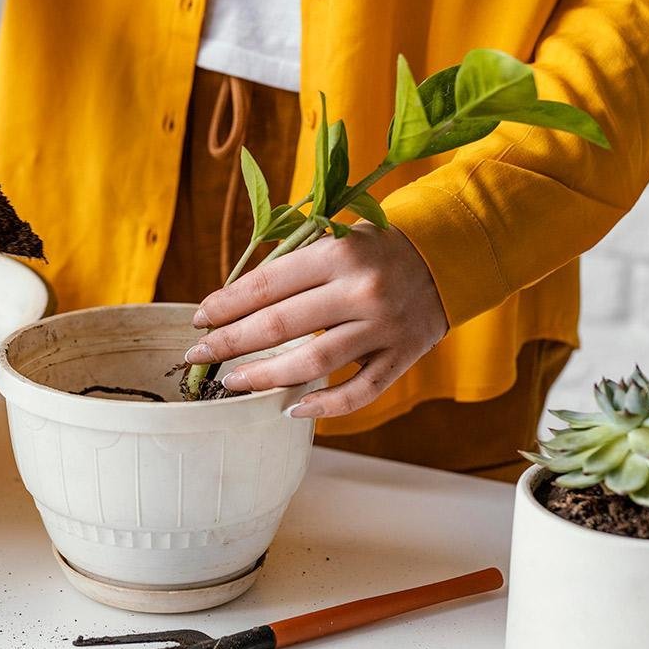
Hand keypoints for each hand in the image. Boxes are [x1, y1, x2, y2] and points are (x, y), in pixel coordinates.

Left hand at [184, 223, 447, 417]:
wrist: (449, 256)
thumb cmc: (375, 250)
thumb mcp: (336, 238)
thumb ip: (292, 266)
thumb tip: (231, 304)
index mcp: (338, 253)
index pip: (266, 285)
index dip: (226, 305)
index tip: (199, 319)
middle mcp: (360, 290)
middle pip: (280, 324)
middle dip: (230, 342)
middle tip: (199, 355)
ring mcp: (383, 327)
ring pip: (312, 363)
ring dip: (265, 376)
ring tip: (233, 382)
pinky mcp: (402, 356)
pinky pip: (359, 392)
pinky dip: (323, 406)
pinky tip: (289, 409)